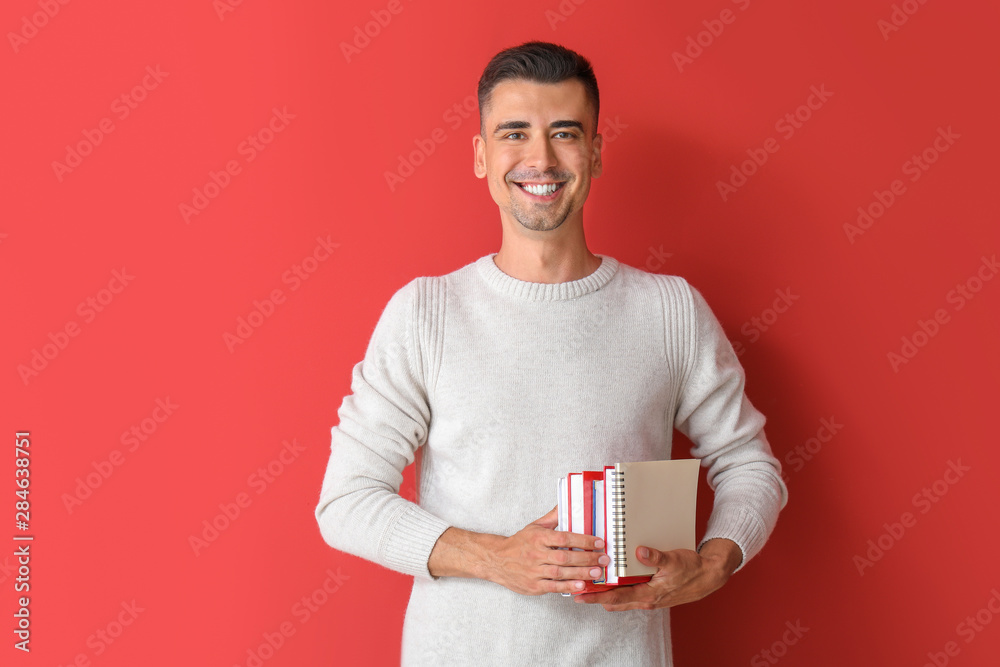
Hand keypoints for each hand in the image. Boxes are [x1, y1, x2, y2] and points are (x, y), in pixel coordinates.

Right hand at [486, 506, 609, 595]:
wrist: (497, 561)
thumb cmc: (519, 543)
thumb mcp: (534, 527)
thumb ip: (553, 517)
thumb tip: (567, 504)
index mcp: (539, 538)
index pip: (564, 538)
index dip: (583, 540)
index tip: (598, 542)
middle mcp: (536, 554)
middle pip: (565, 557)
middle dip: (587, 558)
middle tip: (604, 559)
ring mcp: (535, 571)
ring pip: (561, 573)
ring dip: (581, 573)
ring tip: (597, 572)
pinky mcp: (534, 586)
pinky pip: (554, 586)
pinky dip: (568, 586)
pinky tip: (581, 585)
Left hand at [573, 538, 741, 610]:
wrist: (707, 577)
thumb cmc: (691, 569)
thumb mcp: (674, 560)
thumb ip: (655, 557)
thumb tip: (639, 551)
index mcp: (648, 595)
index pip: (616, 597)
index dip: (596, 596)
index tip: (579, 595)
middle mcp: (646, 600)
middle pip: (613, 601)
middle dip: (594, 597)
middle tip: (575, 590)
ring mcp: (648, 598)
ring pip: (620, 599)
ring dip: (604, 594)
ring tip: (587, 586)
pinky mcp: (651, 593)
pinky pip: (629, 595)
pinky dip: (616, 590)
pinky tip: (610, 581)